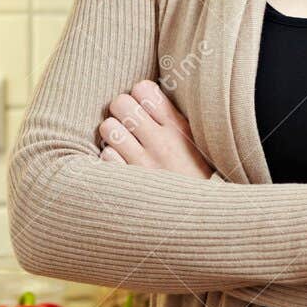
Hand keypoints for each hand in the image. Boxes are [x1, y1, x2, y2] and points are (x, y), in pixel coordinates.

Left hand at [96, 80, 214, 180]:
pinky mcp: (130, 184)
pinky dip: (110, 158)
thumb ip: (173, 119)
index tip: (143, 107)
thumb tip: (146, 92)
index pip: (144, 89)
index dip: (138, 95)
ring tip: (123, 142)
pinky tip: (121, 163)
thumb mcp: (195, 143)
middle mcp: (161, 144)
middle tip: (128, 123)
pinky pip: (106, 155)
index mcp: (178, 129)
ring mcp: (143, 165)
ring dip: (113, 133)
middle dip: (121, 110)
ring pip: (108, 127)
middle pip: (121, 103)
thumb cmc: (194, 176)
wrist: (199, 217)